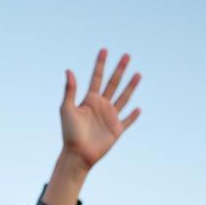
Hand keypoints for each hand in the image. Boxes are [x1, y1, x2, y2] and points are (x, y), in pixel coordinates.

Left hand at [60, 49, 140, 170]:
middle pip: (113, 83)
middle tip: (127, 55)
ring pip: (123, 98)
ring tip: (138, 74)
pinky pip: (127, 121)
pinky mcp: (116, 130)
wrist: (77, 155)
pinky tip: (138, 109)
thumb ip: (70, 90)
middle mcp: (101, 106)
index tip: (104, 50)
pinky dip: (133, 116)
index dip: (100, 64)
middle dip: (120, 69)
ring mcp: (110, 117)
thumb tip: (68, 70)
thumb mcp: (67, 109)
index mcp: (89, 100)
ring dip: (131, 86)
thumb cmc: (69, 133)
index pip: (96, 78)